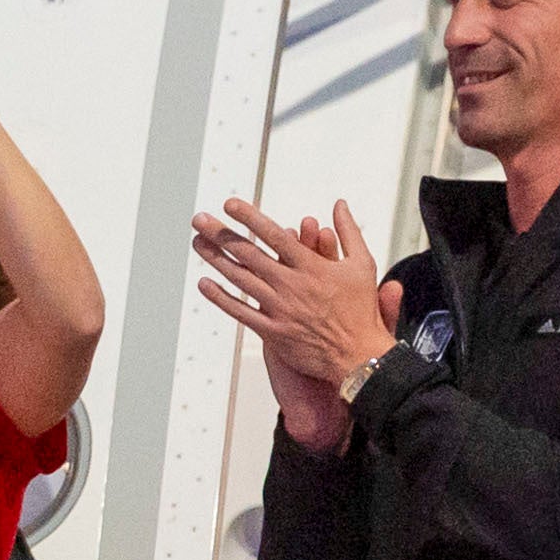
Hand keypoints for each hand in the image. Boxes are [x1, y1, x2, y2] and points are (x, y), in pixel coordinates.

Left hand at [194, 199, 399, 450]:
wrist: (358, 356)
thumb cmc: (361, 310)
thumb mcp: (363, 264)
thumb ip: (348, 231)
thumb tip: (339, 204)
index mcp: (311, 266)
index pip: (274, 236)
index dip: (250, 218)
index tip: (230, 205)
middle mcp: (291, 285)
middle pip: (249, 254)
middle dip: (221, 234)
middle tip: (200, 219)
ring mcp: (280, 309)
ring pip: (241, 280)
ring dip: (215, 259)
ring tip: (197, 243)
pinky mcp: (273, 332)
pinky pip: (242, 313)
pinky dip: (221, 299)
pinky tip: (204, 284)